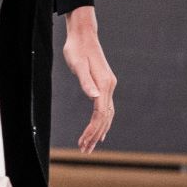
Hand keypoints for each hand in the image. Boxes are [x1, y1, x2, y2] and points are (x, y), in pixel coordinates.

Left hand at [61, 6, 116, 151]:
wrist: (83, 35)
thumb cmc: (76, 49)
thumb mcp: (77, 65)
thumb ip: (86, 82)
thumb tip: (94, 97)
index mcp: (104, 84)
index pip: (100, 114)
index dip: (92, 130)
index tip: (83, 143)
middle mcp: (109, 86)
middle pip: (105, 117)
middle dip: (95, 135)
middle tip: (85, 151)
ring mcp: (108, 85)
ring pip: (107, 114)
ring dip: (99, 131)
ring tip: (89, 146)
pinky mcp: (104, 84)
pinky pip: (106, 108)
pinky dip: (103, 121)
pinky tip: (100, 131)